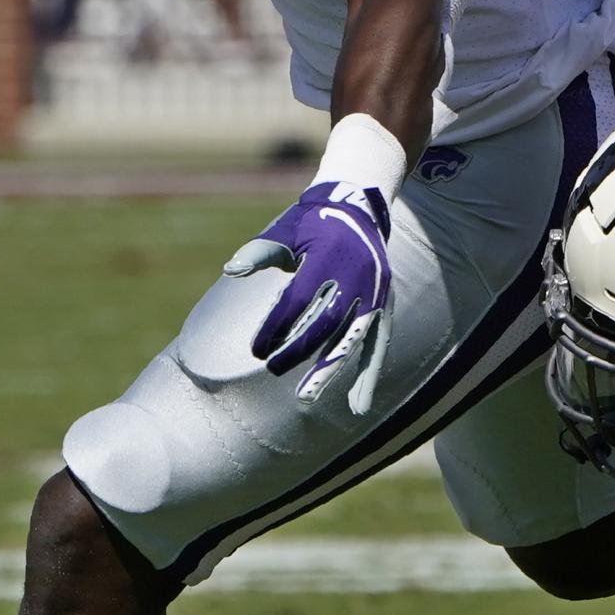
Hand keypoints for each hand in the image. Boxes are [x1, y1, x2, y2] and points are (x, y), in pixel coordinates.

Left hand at [223, 178, 393, 412]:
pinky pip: (378, 345)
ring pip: (352, 338)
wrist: (359, 209)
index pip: (299, 301)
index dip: (276, 326)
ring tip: (307, 397)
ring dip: (331, 370)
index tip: (256, 349)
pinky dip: (368, 375)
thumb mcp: (286, 230)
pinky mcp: (383, 305)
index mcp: (328, 258)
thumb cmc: (314, 223)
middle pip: (325, 324)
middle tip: (273, 369)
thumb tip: (230, 269)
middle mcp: (355, 277)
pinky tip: (357, 405)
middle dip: (299, 351)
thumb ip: (260, 252)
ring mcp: (373, 293)